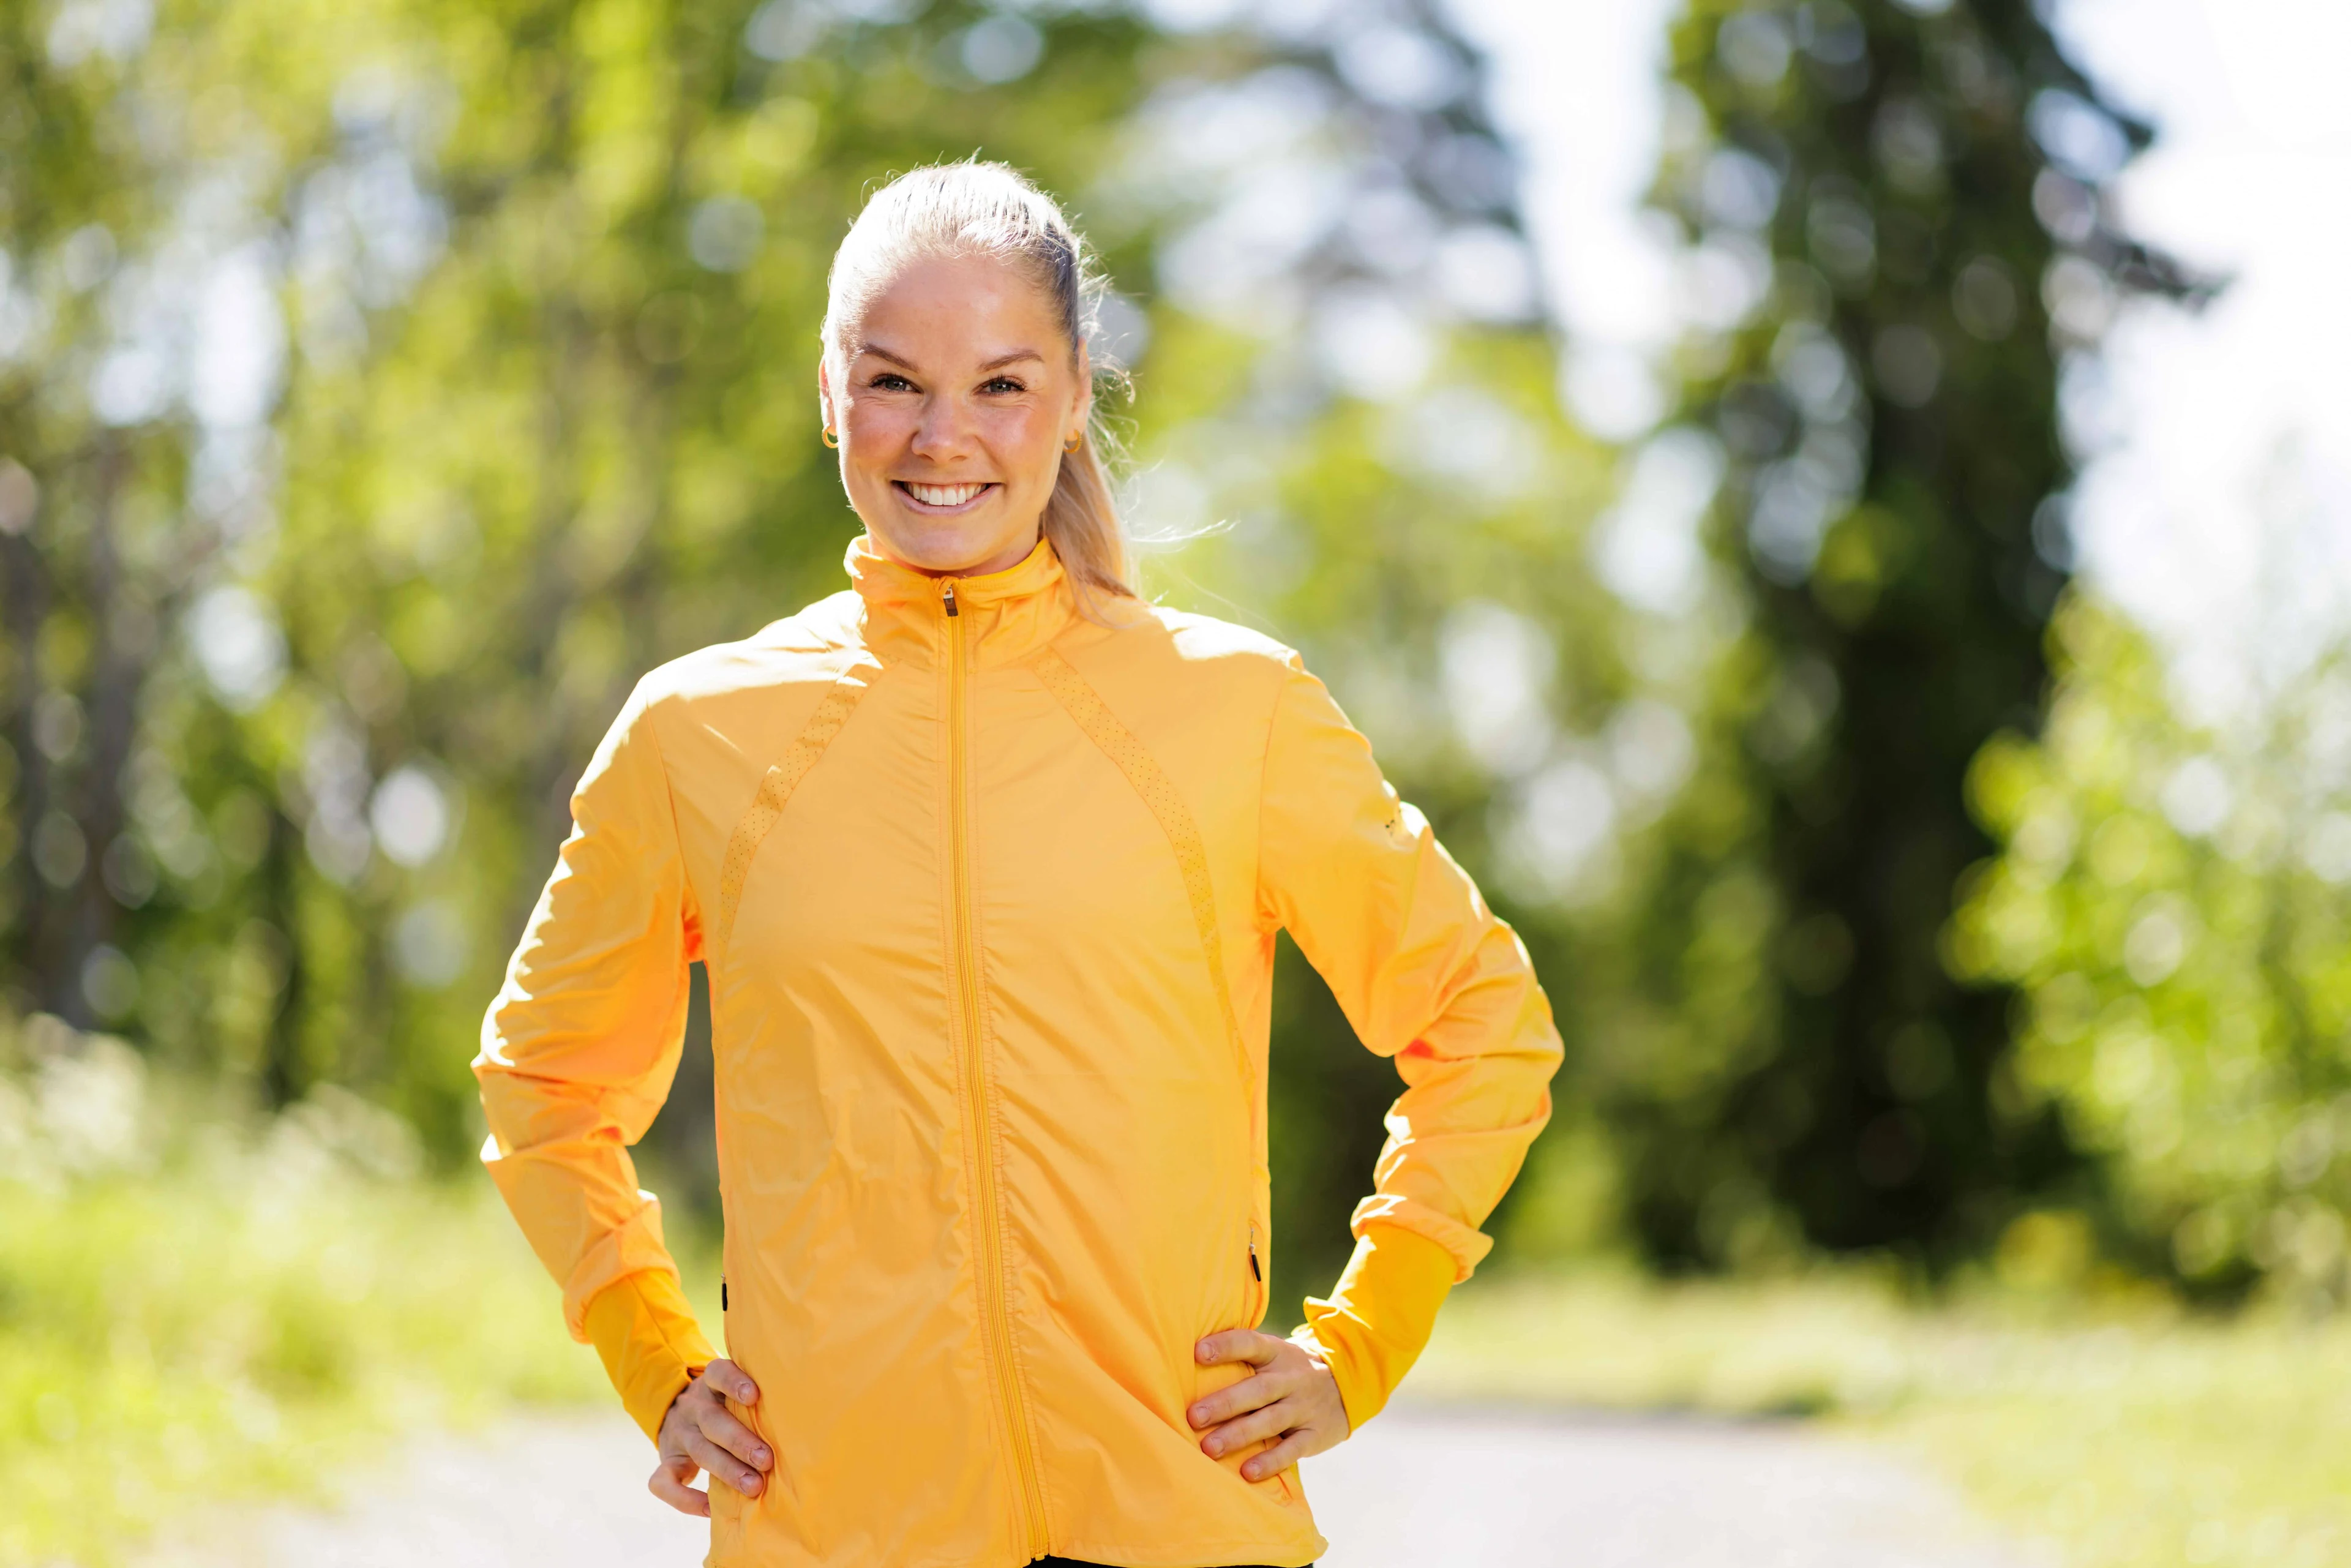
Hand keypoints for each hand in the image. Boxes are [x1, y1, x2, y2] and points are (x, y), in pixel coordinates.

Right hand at [650, 1358, 772, 1516]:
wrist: (676, 1415)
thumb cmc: (726, 1406)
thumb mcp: (732, 1392)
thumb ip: (757, 1399)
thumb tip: (802, 1420)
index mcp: (710, 1384)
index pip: (717, 1373)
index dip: (733, 1382)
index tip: (754, 1396)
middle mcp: (692, 1406)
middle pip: (713, 1420)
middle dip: (740, 1441)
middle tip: (766, 1460)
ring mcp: (678, 1433)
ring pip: (698, 1450)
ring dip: (727, 1469)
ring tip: (753, 1486)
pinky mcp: (667, 1460)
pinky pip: (664, 1481)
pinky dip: (686, 1499)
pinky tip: (710, 1508)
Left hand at [1186, 1329, 1350, 1480]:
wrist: (1347, 1385)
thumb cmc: (1288, 1372)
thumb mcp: (1273, 1354)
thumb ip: (1241, 1357)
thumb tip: (1185, 1359)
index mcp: (1276, 1353)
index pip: (1250, 1344)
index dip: (1225, 1347)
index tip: (1197, 1352)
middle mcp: (1290, 1378)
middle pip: (1257, 1389)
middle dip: (1225, 1403)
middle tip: (1193, 1416)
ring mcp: (1303, 1407)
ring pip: (1271, 1420)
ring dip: (1239, 1435)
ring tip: (1209, 1448)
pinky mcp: (1314, 1435)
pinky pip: (1292, 1449)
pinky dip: (1270, 1462)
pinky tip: (1247, 1472)